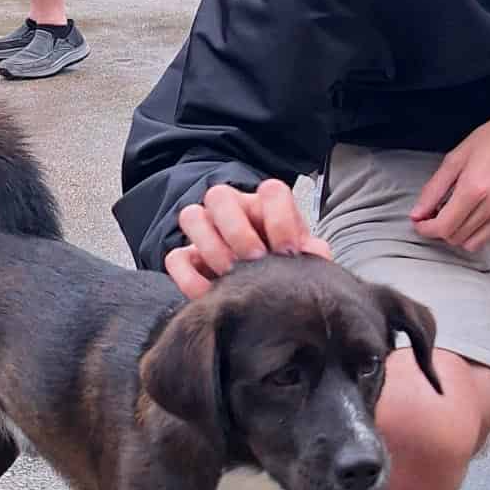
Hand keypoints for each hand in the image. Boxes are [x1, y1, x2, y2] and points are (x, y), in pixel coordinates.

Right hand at [165, 179, 332, 298]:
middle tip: (253, 260)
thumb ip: (311, 255)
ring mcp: (205, 233)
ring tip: (231, 276)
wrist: (263, 298)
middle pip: (218, 196)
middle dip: (237, 231)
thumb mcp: (303, 262)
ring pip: (191, 216)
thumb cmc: (285, 270)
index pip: (271, 191)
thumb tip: (315, 253)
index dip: (280, 219)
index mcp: (266, 206)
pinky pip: (174, 258)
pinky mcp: (186, 260)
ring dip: (212, 248)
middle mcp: (233, 211)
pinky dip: (190, 277)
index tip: (288, 250)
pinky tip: (212, 293)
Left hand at [410, 103, 489, 252]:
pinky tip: (473, 214)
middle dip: (440, 229)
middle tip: (436, 213)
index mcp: (474, 188)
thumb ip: (433, 189)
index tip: (420, 223)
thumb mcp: (456, 158)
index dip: (426, 229)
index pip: (443, 227)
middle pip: (456, 237)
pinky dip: (477, 232)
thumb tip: (417, 214)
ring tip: (455, 214)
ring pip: (472, 243)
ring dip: (458, 233)